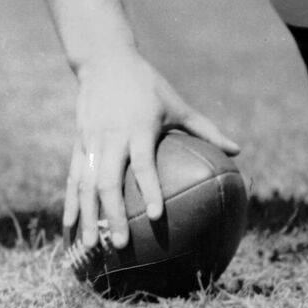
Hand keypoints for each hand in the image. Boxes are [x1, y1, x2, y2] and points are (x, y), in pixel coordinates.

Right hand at [62, 50, 239, 250]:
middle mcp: (112, 136)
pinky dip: (70, 202)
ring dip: (87, 216)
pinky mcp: (79, 142)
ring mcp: (91, 140)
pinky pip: (73, 177)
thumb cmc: (146, 84)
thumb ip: (206, 128)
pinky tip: (68, 227)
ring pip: (86, 183)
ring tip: (91, 246)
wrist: (104, 60)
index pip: (143, 163)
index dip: (149, 189)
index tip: (157, 216)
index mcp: (138, 128)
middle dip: (112, 214)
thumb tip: (238, 151)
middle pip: (109, 181)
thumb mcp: (176, 103)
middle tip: (121, 245)